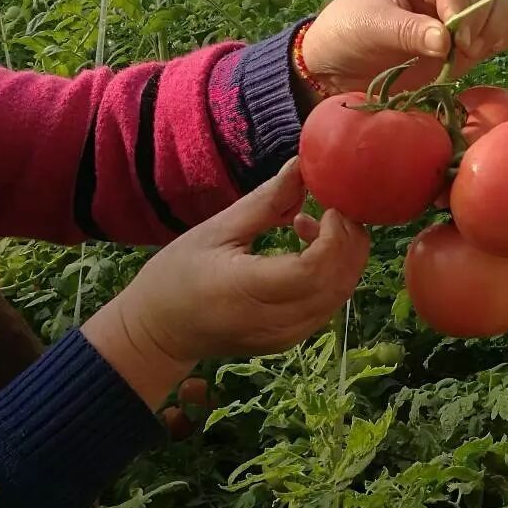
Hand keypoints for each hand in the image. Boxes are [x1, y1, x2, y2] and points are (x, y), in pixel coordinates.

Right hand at [84, 162, 368, 407]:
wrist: (158, 333)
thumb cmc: (177, 275)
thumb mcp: (216, 230)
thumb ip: (265, 202)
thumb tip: (301, 166)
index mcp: (246, 291)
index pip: (313, 270)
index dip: (335, 236)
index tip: (333, 205)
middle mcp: (273, 322)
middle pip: (337, 284)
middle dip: (349, 241)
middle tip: (335, 205)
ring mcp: (285, 337)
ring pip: (339, 295)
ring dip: (342, 256)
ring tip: (311, 223)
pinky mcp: (291, 340)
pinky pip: (327, 304)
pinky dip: (331, 274)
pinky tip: (306, 249)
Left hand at [300, 0, 507, 95]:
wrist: (335, 70)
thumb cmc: (345, 34)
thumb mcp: (370, 26)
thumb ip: (408, 31)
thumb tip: (446, 41)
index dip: (459, 5)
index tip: (455, 38)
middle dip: (481, 15)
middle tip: (466, 48)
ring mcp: (454, 21)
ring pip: (494, 9)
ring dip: (494, 28)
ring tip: (474, 52)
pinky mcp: (462, 48)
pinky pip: (494, 37)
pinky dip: (499, 41)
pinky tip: (489, 51)